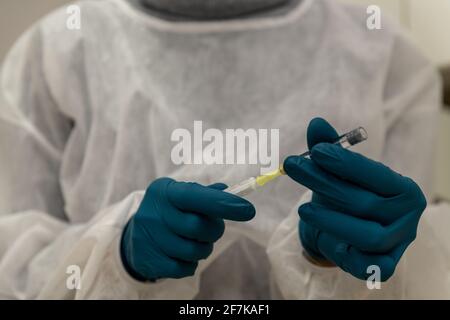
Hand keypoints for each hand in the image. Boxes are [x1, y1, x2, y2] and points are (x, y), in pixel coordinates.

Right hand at [120, 177, 254, 280]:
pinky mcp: (147, 259)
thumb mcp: (181, 196)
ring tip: (197, 242)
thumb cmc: (169, 211)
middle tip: (211, 229)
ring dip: (204, 249)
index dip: (223, 204)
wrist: (135, 235)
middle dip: (213, 231)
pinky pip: (183, 268)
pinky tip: (184, 255)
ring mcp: (147, 237)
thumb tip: (227, 191)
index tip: (248, 210)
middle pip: (197, 226)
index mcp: (165, 191)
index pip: (196, 196)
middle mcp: (153, 212)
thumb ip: (204, 194)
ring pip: (192, 251)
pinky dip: (191, 264)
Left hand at [283, 118, 426, 280]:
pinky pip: (364, 263)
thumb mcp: (338, 172)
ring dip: (330, 220)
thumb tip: (316, 123)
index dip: (346, 163)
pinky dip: (343, 251)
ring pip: (365, 235)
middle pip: (363, 202)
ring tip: (303, 209)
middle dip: (323, 183)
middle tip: (293, 167)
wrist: (352, 234)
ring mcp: (397, 243)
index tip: (317, 151)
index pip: (377, 174)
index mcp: (402, 188)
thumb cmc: (349, 196)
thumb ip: (330, 148)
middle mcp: (406, 217)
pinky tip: (324, 236)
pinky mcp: (384, 266)